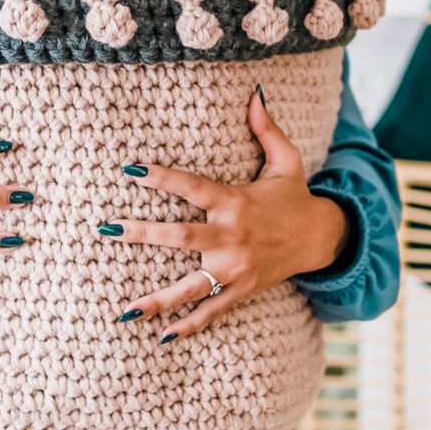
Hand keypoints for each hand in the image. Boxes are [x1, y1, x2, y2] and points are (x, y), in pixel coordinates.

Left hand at [100, 86, 350, 342]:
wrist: (323, 239)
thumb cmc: (293, 196)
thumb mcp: (286, 160)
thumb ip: (266, 128)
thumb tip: (256, 93)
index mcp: (236, 202)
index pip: (192, 187)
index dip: (162, 177)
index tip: (130, 170)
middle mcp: (232, 237)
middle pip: (180, 237)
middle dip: (142, 234)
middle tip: (107, 229)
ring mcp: (235, 268)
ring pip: (190, 286)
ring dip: (157, 299)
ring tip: (124, 309)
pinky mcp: (240, 290)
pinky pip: (211, 311)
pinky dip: (188, 326)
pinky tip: (160, 336)